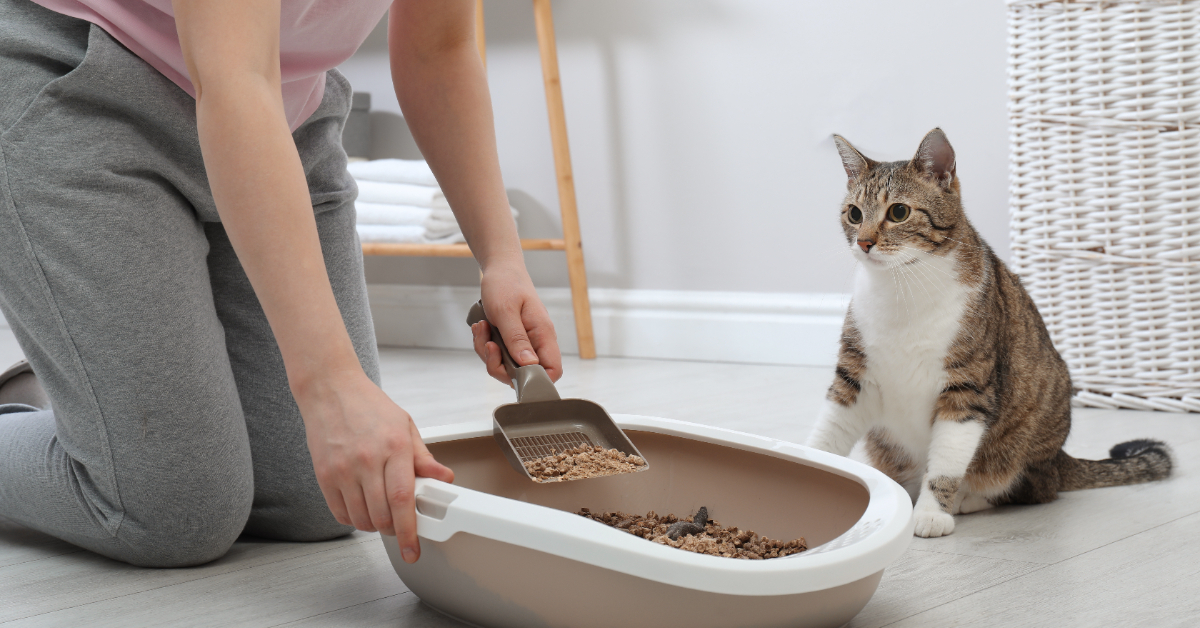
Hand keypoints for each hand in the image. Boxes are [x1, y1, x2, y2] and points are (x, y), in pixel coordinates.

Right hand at [297, 370, 453, 563]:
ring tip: (381, 513)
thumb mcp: (405, 426)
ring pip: (361, 519)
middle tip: (400, 526)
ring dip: (374, 526)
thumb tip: (445, 478)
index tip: (413, 549)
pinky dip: (353, 519)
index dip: (409, 530)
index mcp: (394, 447)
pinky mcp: (324, 475)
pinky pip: (340, 513)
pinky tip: (361, 506)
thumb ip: (424, 458)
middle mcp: (367, 460)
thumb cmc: (369, 406)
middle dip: (394, 531)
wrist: (330, 390)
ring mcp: (343, 469)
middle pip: (381, 515)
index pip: (403, 499)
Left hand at [471, 261, 561, 383]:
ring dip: (488, 353)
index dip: (536, 379)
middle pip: (525, 374)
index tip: (512, 371)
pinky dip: (485, 345)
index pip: (553, 370)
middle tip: (489, 344)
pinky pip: (497, 356)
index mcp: (543, 334)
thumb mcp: (506, 311)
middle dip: (499, 365)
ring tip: (483, 329)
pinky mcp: (511, 341)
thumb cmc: (506, 284)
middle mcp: (536, 341)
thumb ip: (517, 339)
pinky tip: (482, 328)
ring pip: (506, 366)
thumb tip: (529, 365)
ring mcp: (523, 342)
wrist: (500, 269)